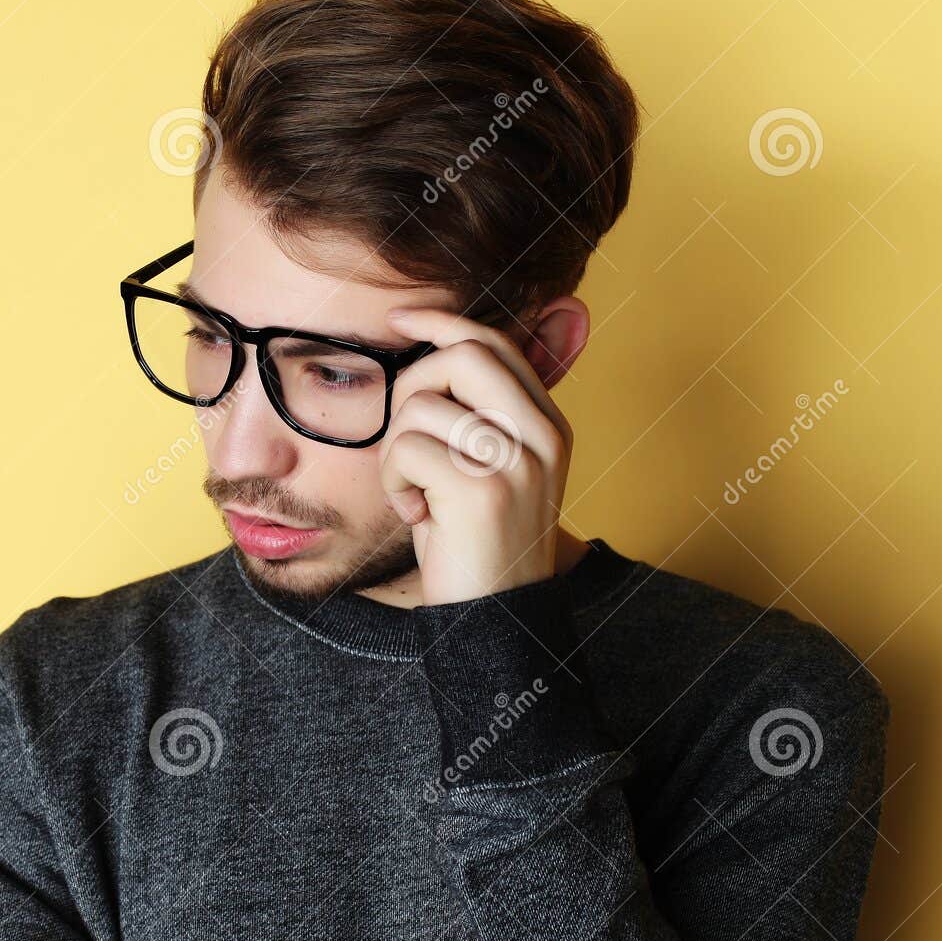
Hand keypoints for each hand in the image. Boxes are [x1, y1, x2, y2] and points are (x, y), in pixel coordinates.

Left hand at [378, 307, 573, 606]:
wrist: (493, 619)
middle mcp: (542, 436)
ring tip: (417, 495)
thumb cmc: (474, 542)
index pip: (492, 343)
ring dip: (397, 454)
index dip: (440, 323)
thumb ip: (475, 414)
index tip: (400, 321)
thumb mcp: (487, 469)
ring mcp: (517, 462)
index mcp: (547, 424)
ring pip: (421, 407)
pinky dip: (394, 484)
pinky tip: (416, 515)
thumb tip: (429, 347)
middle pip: (460, 356)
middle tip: (406, 441)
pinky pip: (406, 449)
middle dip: (411, 388)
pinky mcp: (483, 491)